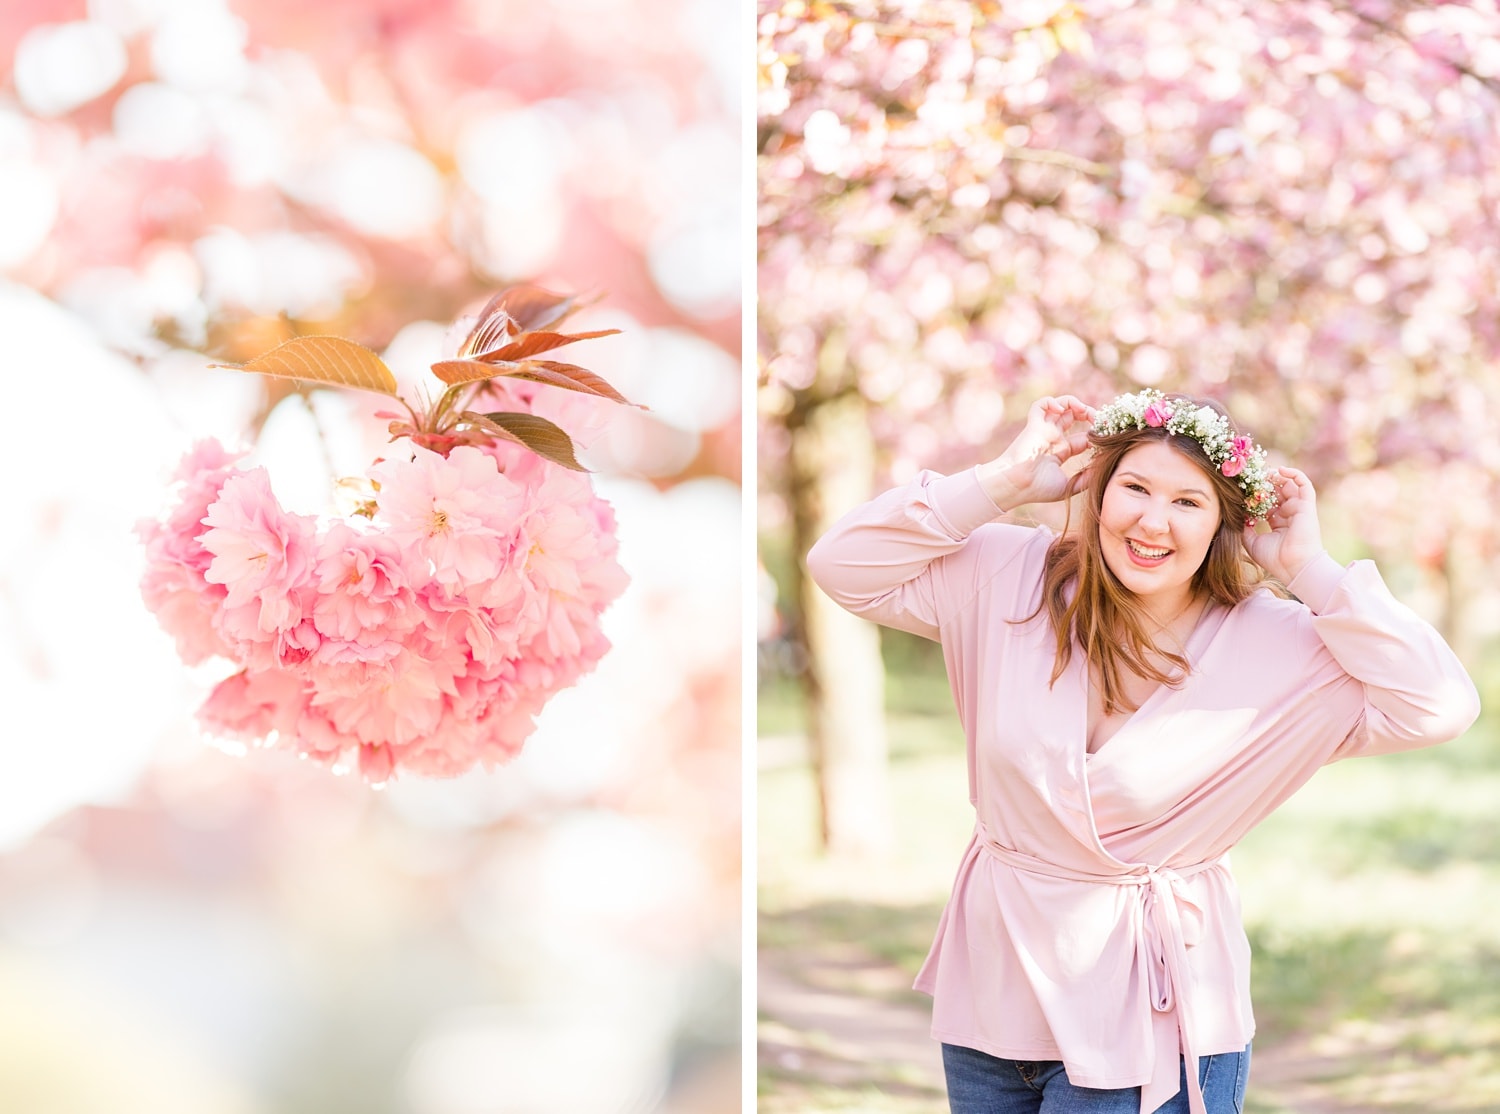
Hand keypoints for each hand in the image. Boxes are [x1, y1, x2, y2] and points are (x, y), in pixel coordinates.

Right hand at [976, 395, 1095, 510]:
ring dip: (1074, 403)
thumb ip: (1087, 478)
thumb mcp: (1069, 486)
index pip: (1084, 437)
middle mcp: (1053, 438)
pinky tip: (1060, 408)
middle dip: (1089, 415)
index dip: (1097, 435)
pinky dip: (1050, 401)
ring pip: (1059, 406)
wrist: (1016, 486)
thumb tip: (1103, 467)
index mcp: (1061, 451)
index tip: (1108, 438)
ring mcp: (1043, 430)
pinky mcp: (1034, 425)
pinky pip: (1040, 405)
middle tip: (1101, 420)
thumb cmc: (1038, 489)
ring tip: (1084, 410)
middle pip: (1074, 417)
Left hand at [1241, 466, 1326, 582]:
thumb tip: (1237, 515)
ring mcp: (1298, 509)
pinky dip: (1294, 474)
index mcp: (1278, 523)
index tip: (1242, 488)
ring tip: (1263, 474)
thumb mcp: (1252, 542)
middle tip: (1252, 477)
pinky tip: (1280, 469)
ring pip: (1288, 486)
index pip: (1266, 503)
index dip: (1255, 495)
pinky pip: (1304, 484)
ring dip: (1276, 477)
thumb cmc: (1275, 558)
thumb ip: (1244, 528)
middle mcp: (1289, 514)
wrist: (1294, 566)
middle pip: (1277, 492)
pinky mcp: (1307, 505)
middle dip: (1264, 484)